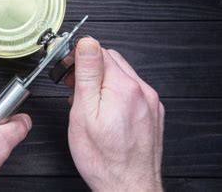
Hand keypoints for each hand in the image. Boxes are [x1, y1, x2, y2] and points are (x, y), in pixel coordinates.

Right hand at [65, 37, 163, 190]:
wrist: (129, 187)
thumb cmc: (104, 158)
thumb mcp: (84, 112)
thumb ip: (87, 73)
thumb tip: (87, 43)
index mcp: (124, 87)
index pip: (100, 51)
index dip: (79, 57)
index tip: (68, 69)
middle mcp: (143, 91)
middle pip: (112, 61)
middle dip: (90, 68)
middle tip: (74, 86)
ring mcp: (151, 103)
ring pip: (122, 75)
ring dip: (102, 80)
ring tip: (87, 101)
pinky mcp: (153, 113)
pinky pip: (132, 91)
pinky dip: (115, 93)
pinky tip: (104, 110)